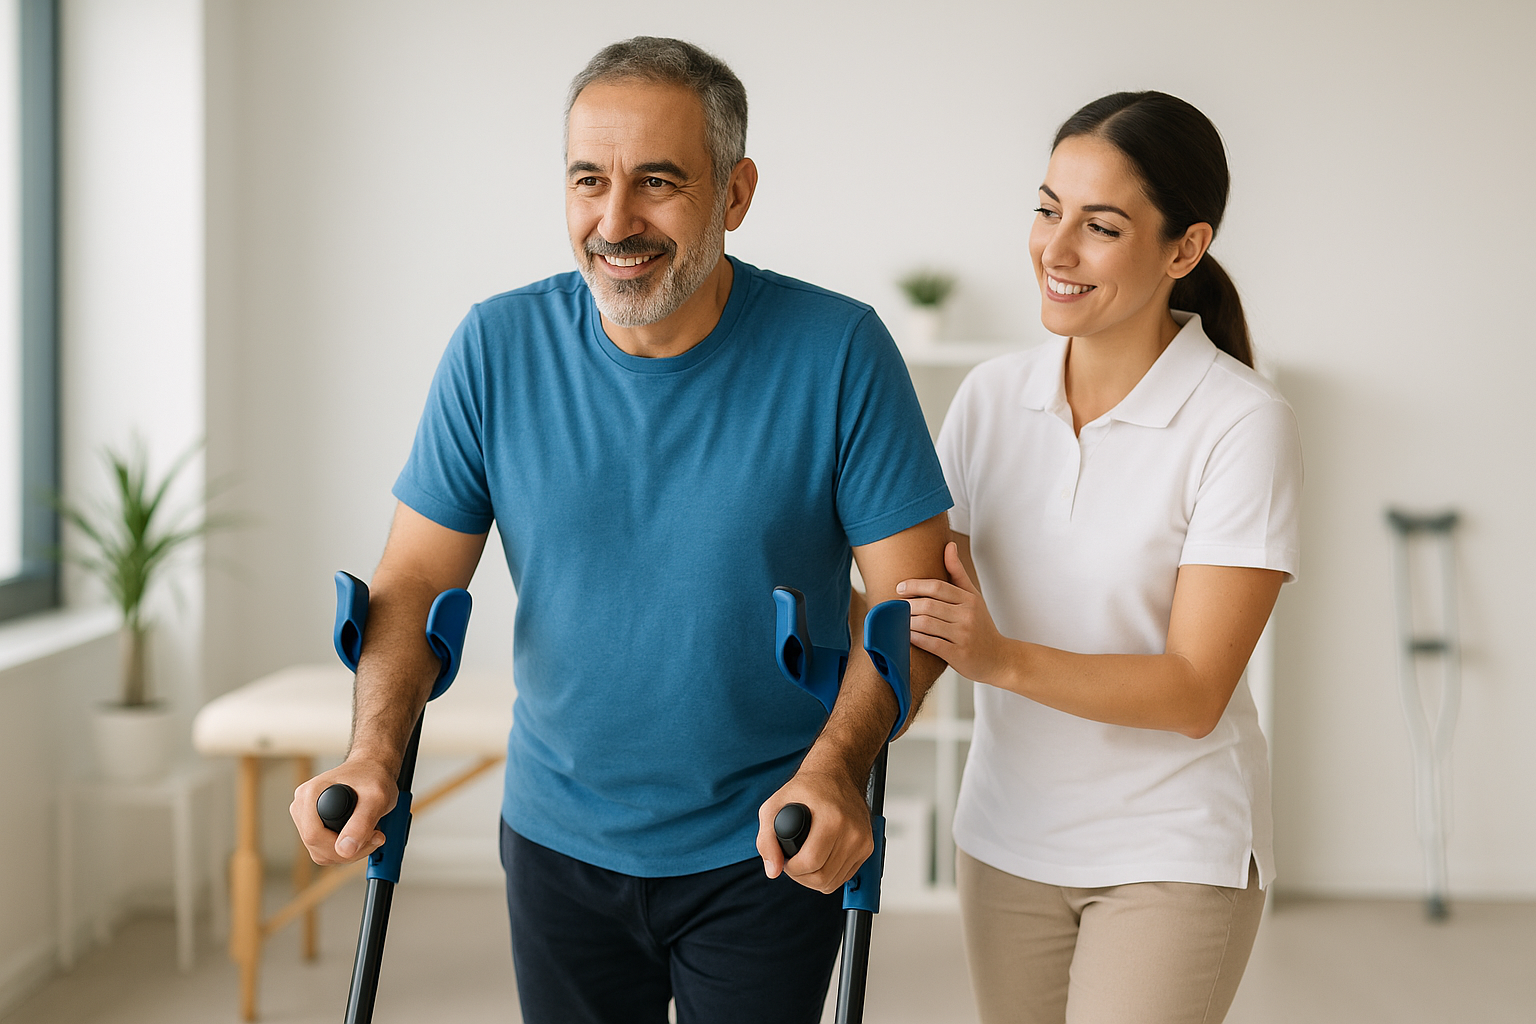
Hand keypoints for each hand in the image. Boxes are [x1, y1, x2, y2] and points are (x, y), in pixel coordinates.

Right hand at [290, 758, 396, 865]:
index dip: (342, 846)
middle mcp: (302, 805)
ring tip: (369, 835)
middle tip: (375, 837)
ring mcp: (305, 815)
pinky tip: (359, 836)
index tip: (371, 838)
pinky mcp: (312, 824)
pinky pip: (323, 850)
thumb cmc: (373, 777)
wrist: (372, 768)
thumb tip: (344, 850)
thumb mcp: (376, 798)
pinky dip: (343, 849)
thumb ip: (361, 823)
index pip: (314, 836)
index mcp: (310, 794)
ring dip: (347, 852)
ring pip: (319, 852)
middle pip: (316, 846)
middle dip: (349, 850)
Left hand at [756, 762, 871, 892]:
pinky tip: (820, 860)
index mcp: (832, 819)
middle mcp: (852, 831)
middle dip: (801, 876)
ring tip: (805, 861)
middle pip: (823, 877)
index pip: (811, 862)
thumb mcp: (774, 805)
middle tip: (793, 863)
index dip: (791, 869)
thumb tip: (773, 869)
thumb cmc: (809, 788)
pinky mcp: (867, 847)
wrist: (838, 774)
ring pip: (834, 882)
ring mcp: (863, 840)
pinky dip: (830, 875)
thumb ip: (766, 839)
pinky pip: (845, 877)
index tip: (786, 860)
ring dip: (815, 878)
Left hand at [898, 541, 1013, 683]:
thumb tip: (948, 545)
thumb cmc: (981, 625)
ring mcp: (963, 635)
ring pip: (926, 624)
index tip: (900, 588)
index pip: (937, 586)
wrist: (999, 657)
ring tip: (897, 620)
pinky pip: (930, 643)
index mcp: (969, 599)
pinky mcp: (958, 654)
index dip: (915, 585)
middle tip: (895, 607)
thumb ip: (958, 573)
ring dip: (907, 621)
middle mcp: (967, 615)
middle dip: (907, 605)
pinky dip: (914, 638)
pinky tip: (906, 635)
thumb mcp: (973, 596)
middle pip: (929, 605)